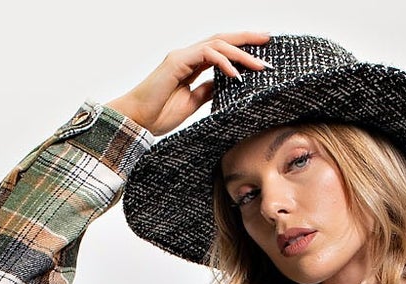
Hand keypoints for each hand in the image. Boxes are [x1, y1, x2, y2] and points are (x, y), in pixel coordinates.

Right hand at [106, 29, 271, 136]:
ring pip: (217, 44)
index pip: (221, 51)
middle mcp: (188, 56)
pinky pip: (205, 55)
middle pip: (222, 40)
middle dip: (246, 39)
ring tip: (259, 65)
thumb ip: (208, 91)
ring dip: (241, 53)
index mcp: (192, 65)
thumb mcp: (192, 103)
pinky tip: (236, 75)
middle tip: (267, 40)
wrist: (138, 120)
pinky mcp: (176, 62)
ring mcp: (182, 56)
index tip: (261, 53)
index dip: (241, 49)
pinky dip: (223, 63)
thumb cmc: (159, 113)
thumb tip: (226, 85)